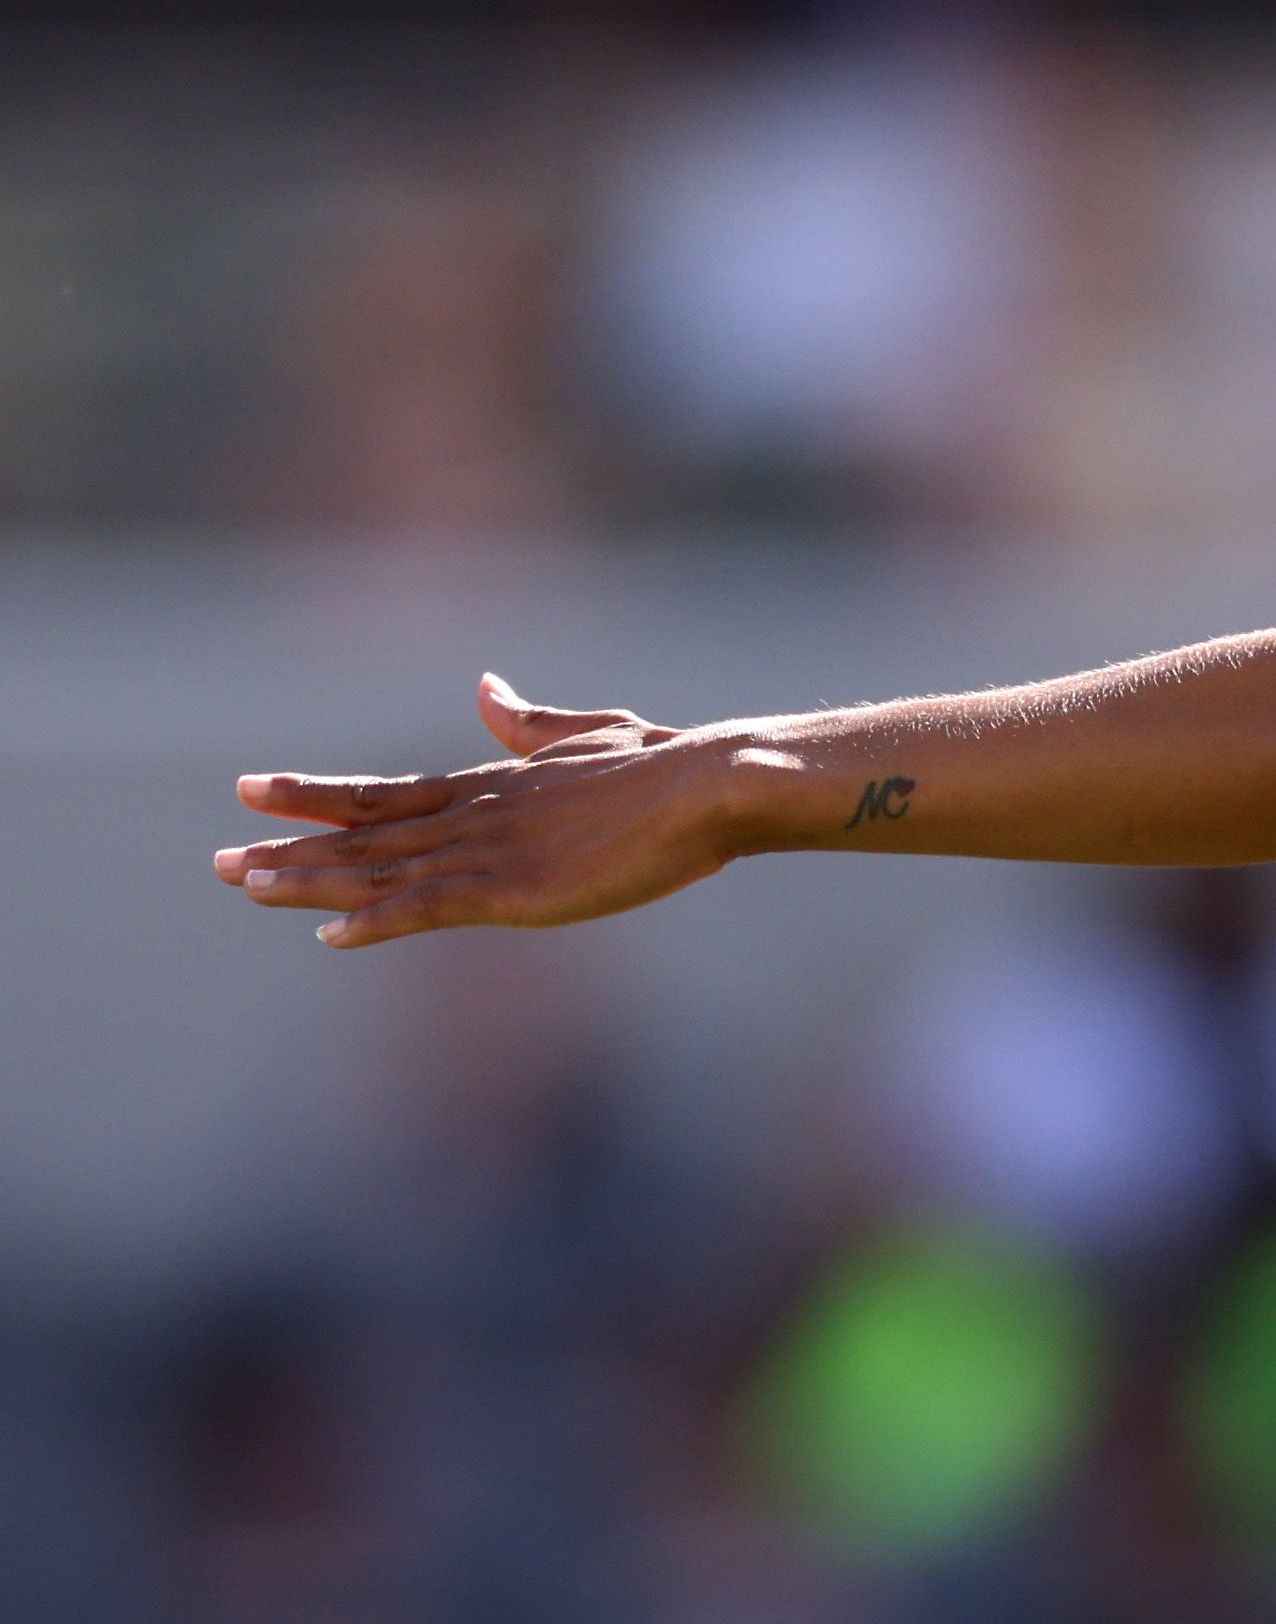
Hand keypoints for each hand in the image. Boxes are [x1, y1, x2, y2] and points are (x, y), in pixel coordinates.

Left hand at [216, 674, 740, 946]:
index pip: (385, 791)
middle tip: (217, 861)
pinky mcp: (515, 891)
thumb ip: (530, 722)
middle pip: (363, 830)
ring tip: (243, 885)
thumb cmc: (666, 763)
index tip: (251, 790)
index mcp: (494, 782)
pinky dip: (375, 920)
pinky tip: (329, 935)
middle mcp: (476, 815)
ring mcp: (491, 853)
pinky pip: (428, 908)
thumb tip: (485, 687)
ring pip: (379, 869)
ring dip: (308, 880)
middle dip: (287, 845)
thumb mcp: (591, 733)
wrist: (710, 785)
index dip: (314, 795)